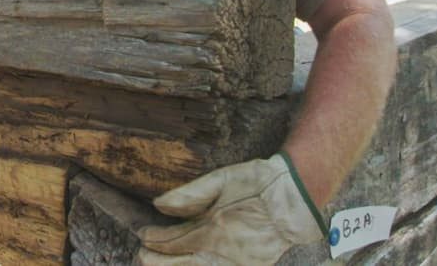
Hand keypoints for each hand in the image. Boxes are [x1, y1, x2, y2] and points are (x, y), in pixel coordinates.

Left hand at [136, 153, 325, 264]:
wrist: (295, 200)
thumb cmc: (258, 184)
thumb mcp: (221, 179)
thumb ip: (188, 194)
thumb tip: (158, 205)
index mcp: (212, 227)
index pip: (172, 240)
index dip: (153, 238)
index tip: (142, 234)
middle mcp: (220, 251)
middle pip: (178, 262)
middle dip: (155, 258)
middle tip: (142, 254)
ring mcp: (234, 264)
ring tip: (159, 263)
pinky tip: (192, 264)